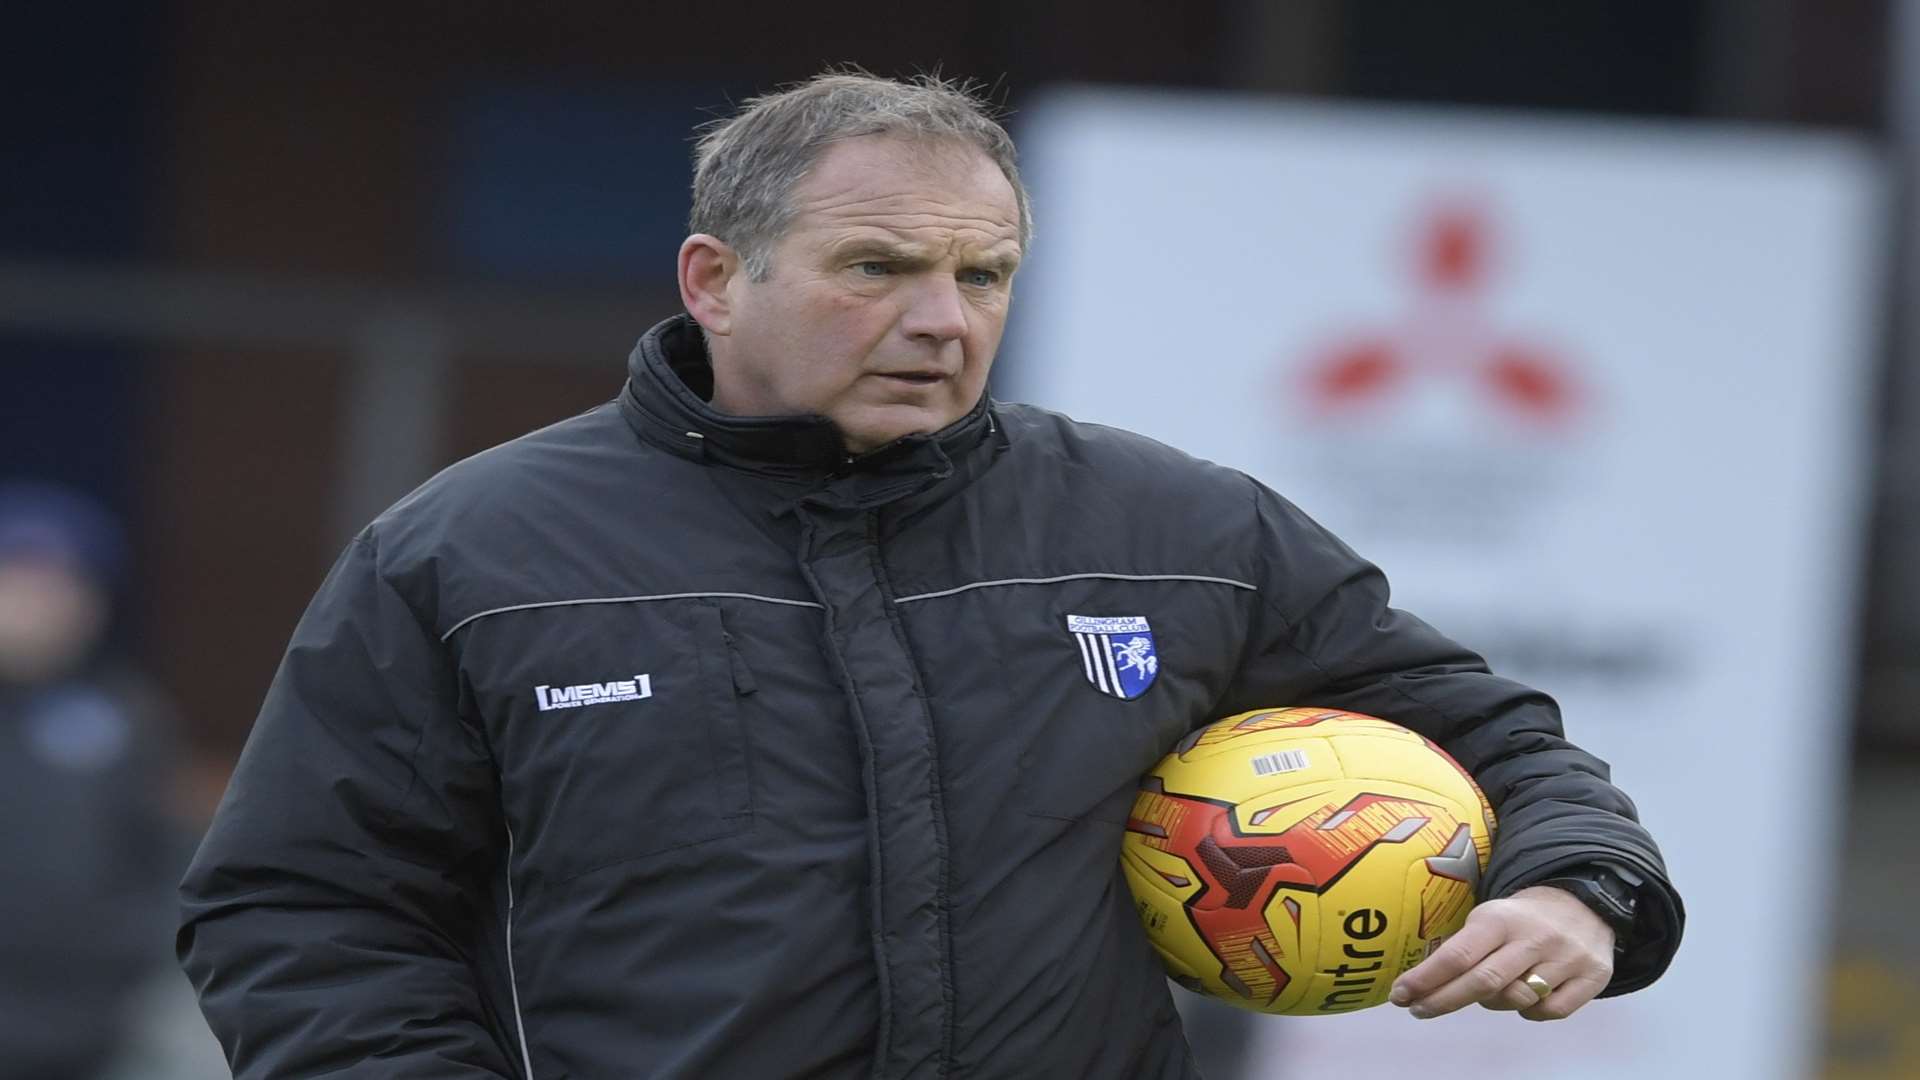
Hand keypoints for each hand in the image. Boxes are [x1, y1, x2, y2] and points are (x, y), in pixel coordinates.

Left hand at [1388, 885, 1614, 1021]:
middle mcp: (1534, 937)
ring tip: (1488, 992)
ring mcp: (1565, 959)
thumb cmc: (1522, 918)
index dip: (1426, 980)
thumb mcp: (1491, 917)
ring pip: (1516, 1001)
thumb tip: (1423, 985)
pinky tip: (1526, 998)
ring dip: (1492, 1003)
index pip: (1458, 955)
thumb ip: (1466, 947)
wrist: (1586, 903)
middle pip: (1483, 983)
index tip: (1400, 996)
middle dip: (1444, 1001)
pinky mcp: (1592, 977)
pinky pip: (1549, 1012)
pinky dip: (1530, 1012)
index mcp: (1502, 918)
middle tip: (1420, 1010)